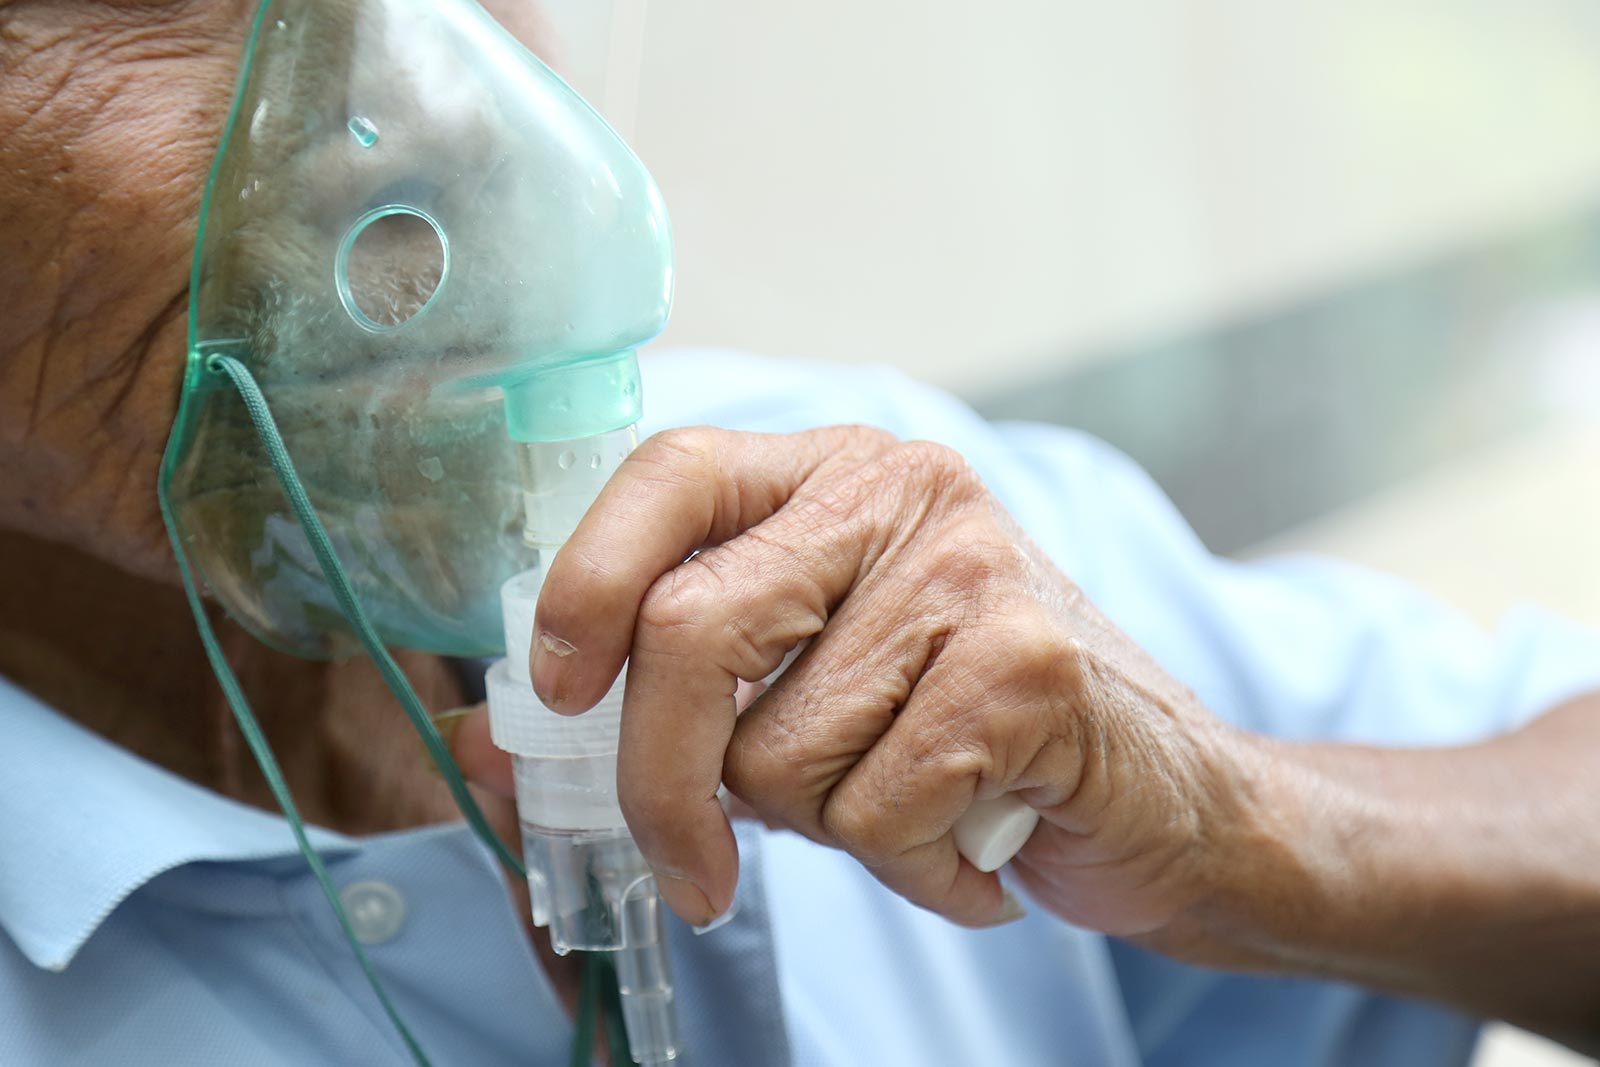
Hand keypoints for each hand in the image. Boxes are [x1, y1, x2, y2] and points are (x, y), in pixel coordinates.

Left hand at [506, 424, 1254, 938]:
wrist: (1169, 798)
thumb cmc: (967, 738)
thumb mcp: (816, 687)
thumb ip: (683, 691)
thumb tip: (495, 739)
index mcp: (832, 476)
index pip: (668, 474)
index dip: (584, 583)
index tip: (554, 696)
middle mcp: (900, 491)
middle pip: (694, 627)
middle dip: (662, 783)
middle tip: (693, 872)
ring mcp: (971, 565)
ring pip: (780, 753)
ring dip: (824, 829)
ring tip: (912, 805)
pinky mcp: (1029, 660)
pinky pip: (875, 811)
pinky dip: (912, 872)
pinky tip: (973, 843)